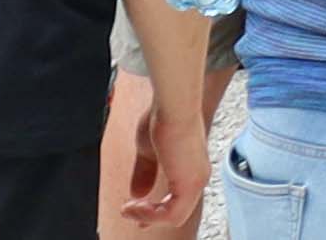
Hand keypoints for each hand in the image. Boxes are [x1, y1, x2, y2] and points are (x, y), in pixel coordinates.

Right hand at [112, 79, 206, 232]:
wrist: (173, 107)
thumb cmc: (163, 118)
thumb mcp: (148, 150)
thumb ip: (145, 173)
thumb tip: (137, 193)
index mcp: (191, 166)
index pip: (178, 198)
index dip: (156, 210)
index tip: (134, 210)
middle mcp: (198, 176)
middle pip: (177, 211)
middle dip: (150, 217)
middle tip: (127, 213)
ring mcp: (197, 181)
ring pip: (174, 217)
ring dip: (146, 216)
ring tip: (127, 208)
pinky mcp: (190, 185)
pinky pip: (171, 215)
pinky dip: (150, 216)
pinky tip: (133, 205)